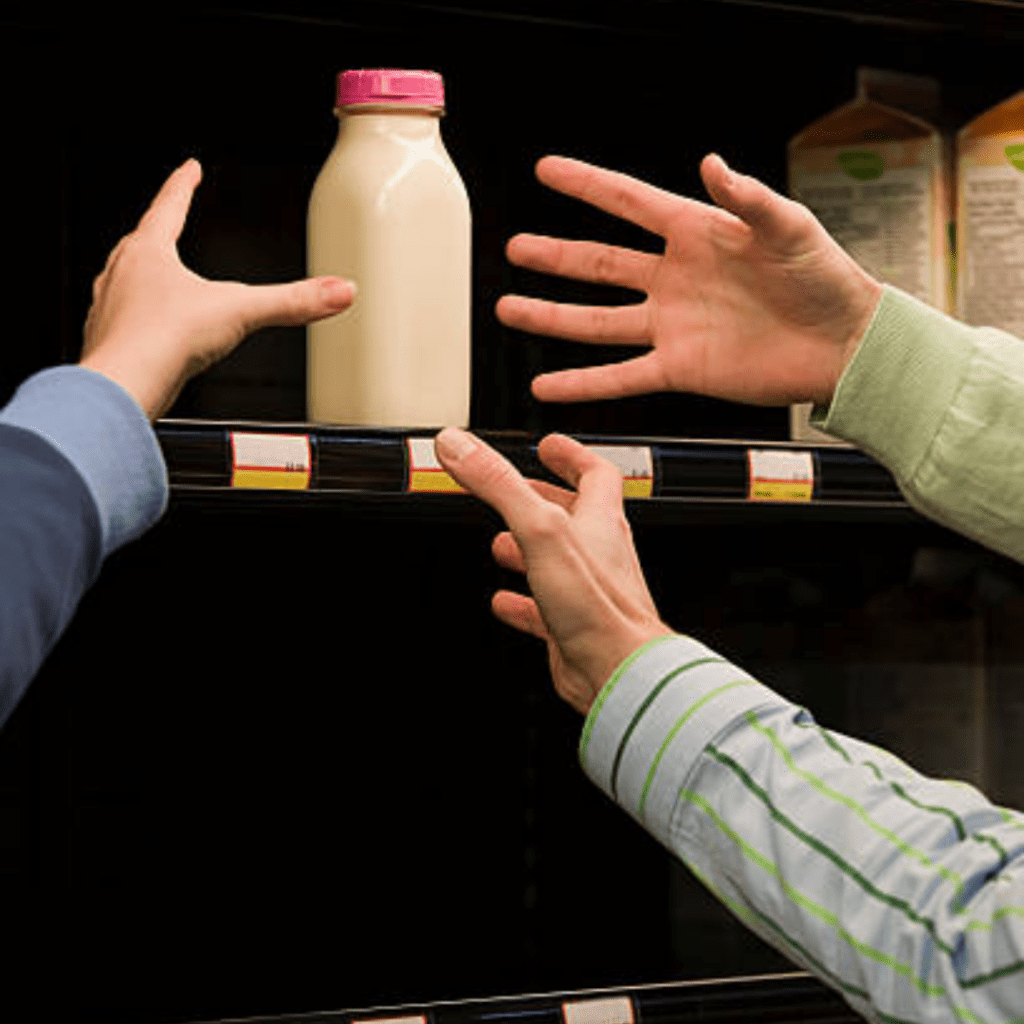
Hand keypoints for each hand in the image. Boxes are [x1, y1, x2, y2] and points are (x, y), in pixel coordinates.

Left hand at [79, 158, 354, 421]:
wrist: (124, 384)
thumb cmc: (162, 339)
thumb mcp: (241, 311)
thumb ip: (292, 301)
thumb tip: (337, 291)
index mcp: (148, 253)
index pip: (168, 205)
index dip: (183, 185)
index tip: (189, 169)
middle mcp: (121, 274)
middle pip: (142, 243)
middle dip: (159, 233)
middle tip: (169, 226)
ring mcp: (110, 309)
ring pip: (126, 284)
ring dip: (146, 282)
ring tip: (166, 290)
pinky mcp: (109, 344)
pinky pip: (125, 324)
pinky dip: (141, 325)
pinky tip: (156, 340)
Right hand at [434, 427, 674, 715]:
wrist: (619, 672)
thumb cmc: (598, 606)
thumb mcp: (539, 530)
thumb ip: (498, 484)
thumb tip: (458, 445)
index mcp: (599, 522)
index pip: (595, 474)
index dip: (571, 455)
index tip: (548, 446)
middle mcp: (598, 554)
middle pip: (573, 516)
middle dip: (541, 499)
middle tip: (516, 491)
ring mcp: (586, 592)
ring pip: (556, 561)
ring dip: (528, 549)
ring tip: (500, 543)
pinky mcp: (574, 627)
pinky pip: (545, 609)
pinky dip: (521, 602)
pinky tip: (503, 603)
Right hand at [497, 154, 882, 407]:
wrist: (842, 344)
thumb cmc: (825, 278)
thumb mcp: (789, 226)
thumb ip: (747, 197)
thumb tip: (711, 163)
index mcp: (697, 233)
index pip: (629, 202)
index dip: (587, 185)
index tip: (547, 170)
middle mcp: (675, 279)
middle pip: (599, 264)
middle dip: (554, 256)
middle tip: (515, 247)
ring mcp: (672, 325)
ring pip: (597, 322)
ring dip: (551, 317)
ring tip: (509, 309)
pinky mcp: (679, 368)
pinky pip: (620, 377)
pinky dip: (582, 384)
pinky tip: (547, 387)